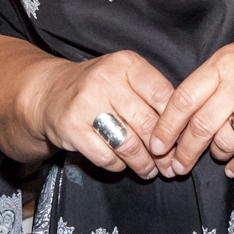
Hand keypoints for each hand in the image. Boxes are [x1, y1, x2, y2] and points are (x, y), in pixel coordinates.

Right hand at [29, 51, 172, 178]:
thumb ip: (153, 96)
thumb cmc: (99, 88)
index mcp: (125, 64)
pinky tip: (123, 164)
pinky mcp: (71, 128)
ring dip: (143, 163)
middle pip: (148, 124)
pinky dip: (119, 166)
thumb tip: (183, 132)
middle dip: (163, 150)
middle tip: (169, 163)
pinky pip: (106, 157)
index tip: (181, 140)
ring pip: (129, 144)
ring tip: (150, 170)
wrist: (50, 93)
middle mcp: (105, 80)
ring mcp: (85, 104)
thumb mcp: (126, 78)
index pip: (163, 96)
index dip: (177, 123)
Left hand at [149, 22, 233, 178]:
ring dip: (215, 154)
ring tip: (216, 152)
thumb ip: (208, 81)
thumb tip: (179, 115)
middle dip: (184, 152)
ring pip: (225, 144)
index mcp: (224, 65)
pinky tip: (233, 166)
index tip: (157, 145)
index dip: (166, 127)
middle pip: (201, 127)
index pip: (184, 100)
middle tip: (177, 166)